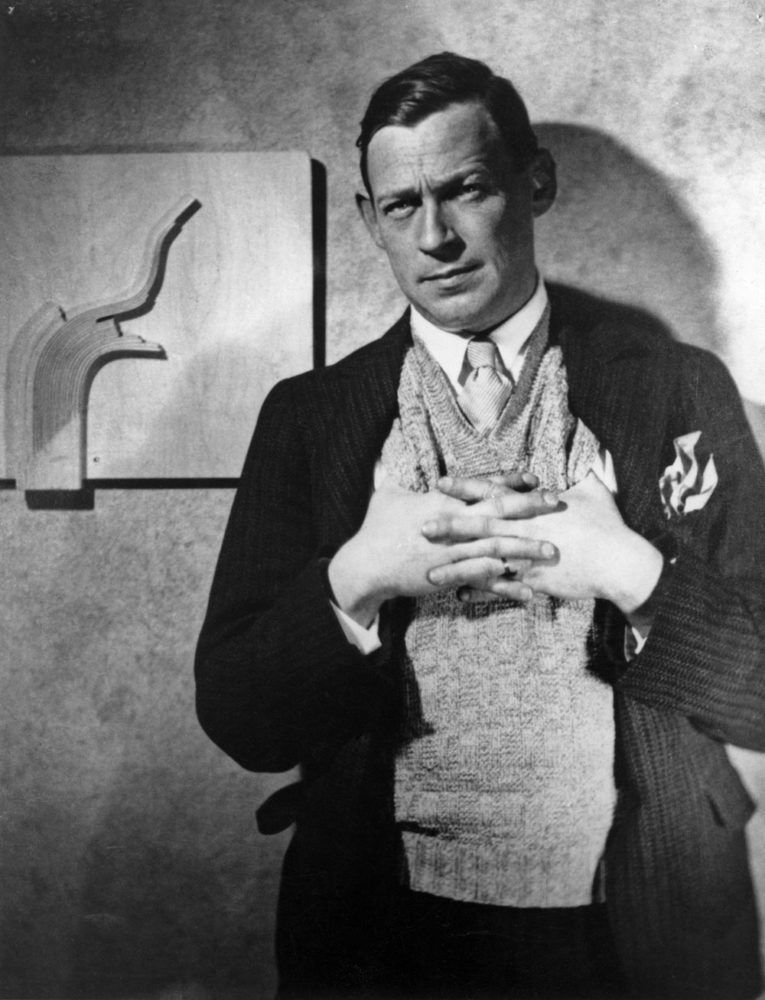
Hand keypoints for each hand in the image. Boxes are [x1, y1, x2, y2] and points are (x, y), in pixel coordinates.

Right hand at [328, 478, 554, 624]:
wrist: (366, 565)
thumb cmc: (375, 529)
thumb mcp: (386, 494)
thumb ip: (398, 474)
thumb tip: (393, 449)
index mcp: (442, 502)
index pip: (481, 486)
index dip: (508, 480)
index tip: (533, 476)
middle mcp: (453, 525)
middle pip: (497, 512)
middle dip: (529, 506)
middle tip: (556, 502)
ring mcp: (453, 552)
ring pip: (497, 548)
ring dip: (526, 548)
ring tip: (552, 550)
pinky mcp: (450, 576)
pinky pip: (483, 582)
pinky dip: (505, 586)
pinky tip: (528, 590)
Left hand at [434, 472, 662, 613]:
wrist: (621, 562)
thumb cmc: (609, 525)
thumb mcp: (594, 492)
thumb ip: (578, 478)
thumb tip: (581, 457)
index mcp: (533, 508)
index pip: (493, 493)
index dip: (466, 487)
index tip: (441, 483)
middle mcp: (525, 531)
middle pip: (480, 526)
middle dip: (449, 526)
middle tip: (421, 526)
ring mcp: (528, 557)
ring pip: (485, 562)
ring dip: (456, 567)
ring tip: (429, 572)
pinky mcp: (535, 581)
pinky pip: (501, 589)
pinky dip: (480, 593)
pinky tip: (460, 596)